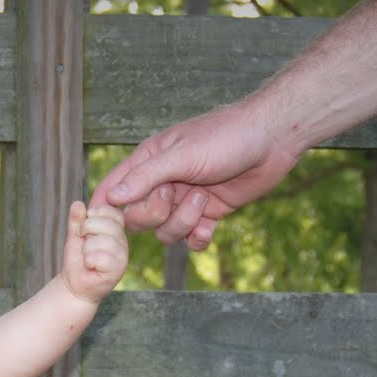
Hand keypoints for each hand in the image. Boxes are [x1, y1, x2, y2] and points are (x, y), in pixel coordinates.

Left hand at [61, 201, 128, 302]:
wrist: (74, 286)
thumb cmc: (77, 261)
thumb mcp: (75, 236)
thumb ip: (76, 220)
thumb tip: (77, 204)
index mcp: (116, 231)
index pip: (113, 212)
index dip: (95, 214)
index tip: (84, 226)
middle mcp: (123, 242)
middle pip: (107, 223)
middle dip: (87, 229)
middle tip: (83, 243)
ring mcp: (122, 257)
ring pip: (102, 241)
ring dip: (86, 249)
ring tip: (87, 258)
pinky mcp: (117, 270)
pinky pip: (99, 257)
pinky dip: (88, 261)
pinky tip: (90, 267)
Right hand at [89, 102, 301, 250]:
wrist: (273, 139)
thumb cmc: (226, 137)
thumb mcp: (182, 155)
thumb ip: (146, 177)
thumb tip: (110, 199)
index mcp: (149, 163)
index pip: (113, 189)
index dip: (105, 208)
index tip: (103, 223)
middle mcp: (164, 184)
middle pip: (138, 219)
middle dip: (156, 214)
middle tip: (175, 195)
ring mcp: (185, 201)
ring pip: (165, 232)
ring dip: (184, 222)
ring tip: (204, 199)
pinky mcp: (208, 214)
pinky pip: (191, 239)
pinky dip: (198, 237)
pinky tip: (210, 226)